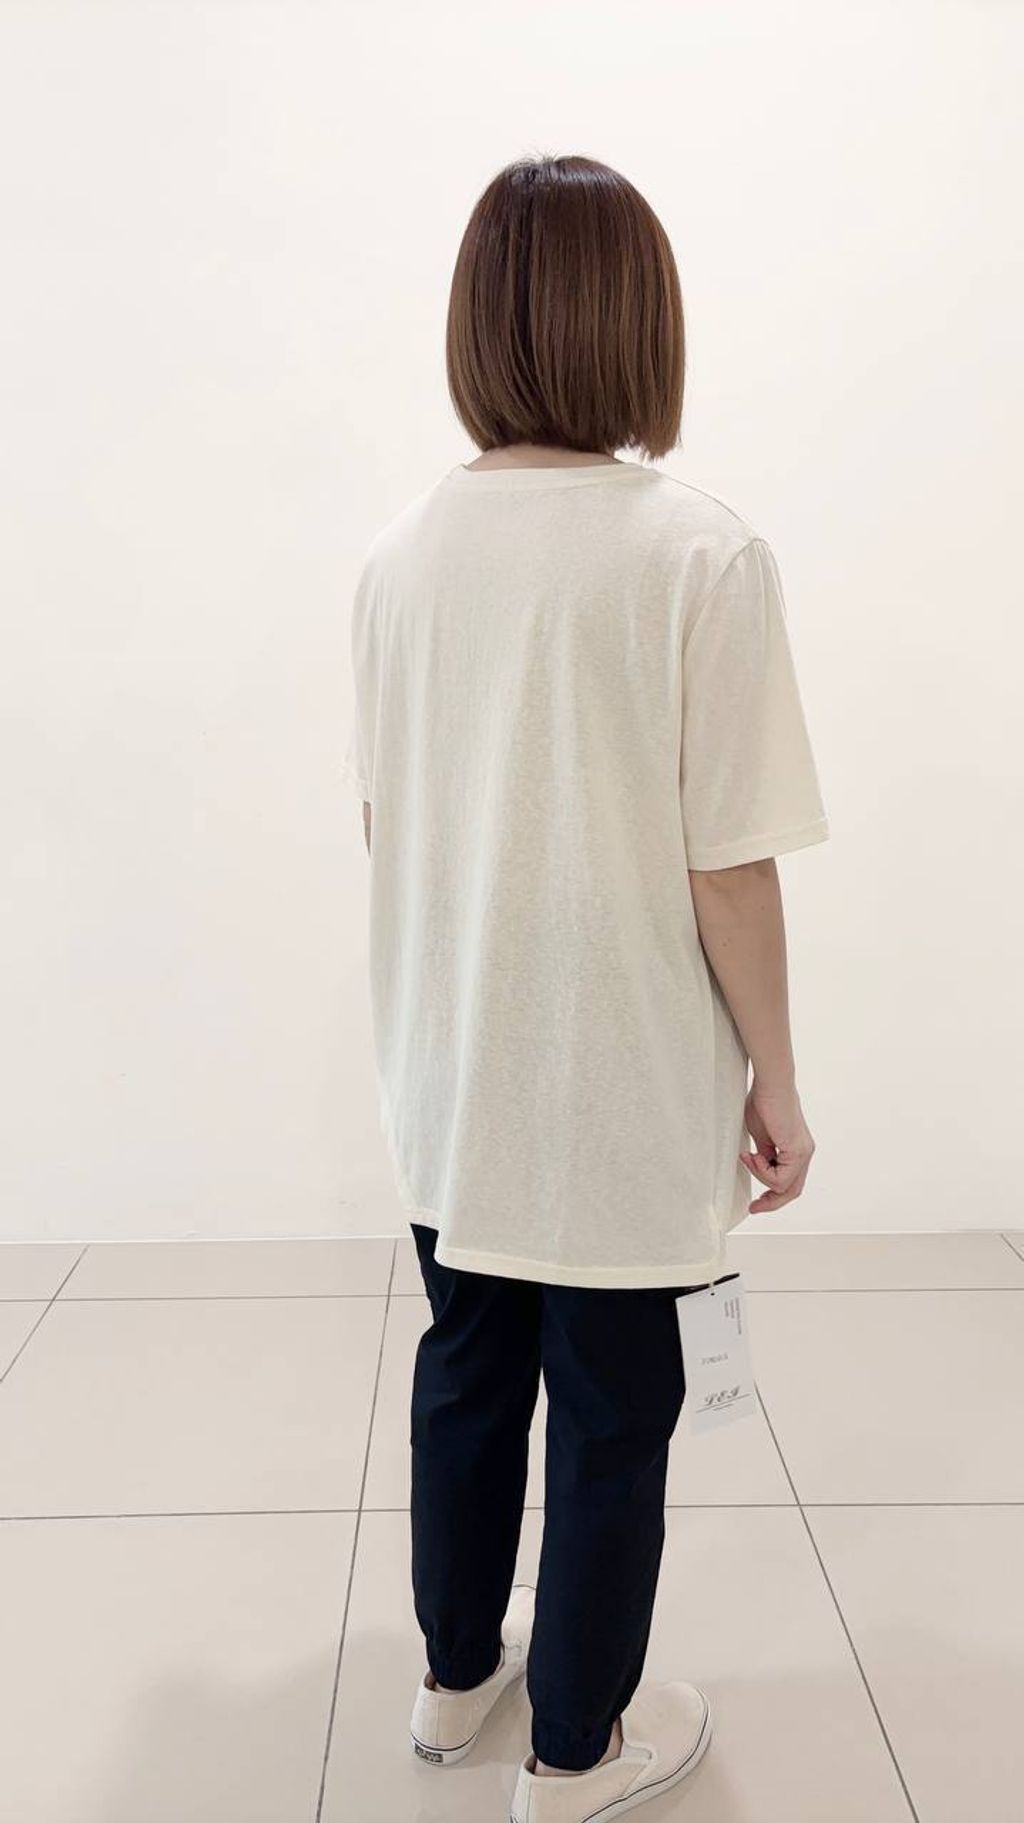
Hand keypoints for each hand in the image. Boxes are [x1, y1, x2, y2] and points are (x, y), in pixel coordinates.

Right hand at [739, 1078, 815, 1213]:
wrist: (770, 1085)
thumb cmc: (763, 1103)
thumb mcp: (760, 1136)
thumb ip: (764, 1154)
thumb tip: (760, 1166)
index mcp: (796, 1150)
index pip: (789, 1182)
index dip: (772, 1196)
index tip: (755, 1203)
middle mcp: (804, 1154)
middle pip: (792, 1191)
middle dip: (771, 1202)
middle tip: (754, 1207)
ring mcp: (803, 1153)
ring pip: (784, 1187)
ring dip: (760, 1177)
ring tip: (748, 1156)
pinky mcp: (797, 1151)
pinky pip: (780, 1179)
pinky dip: (762, 1172)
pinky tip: (754, 1155)